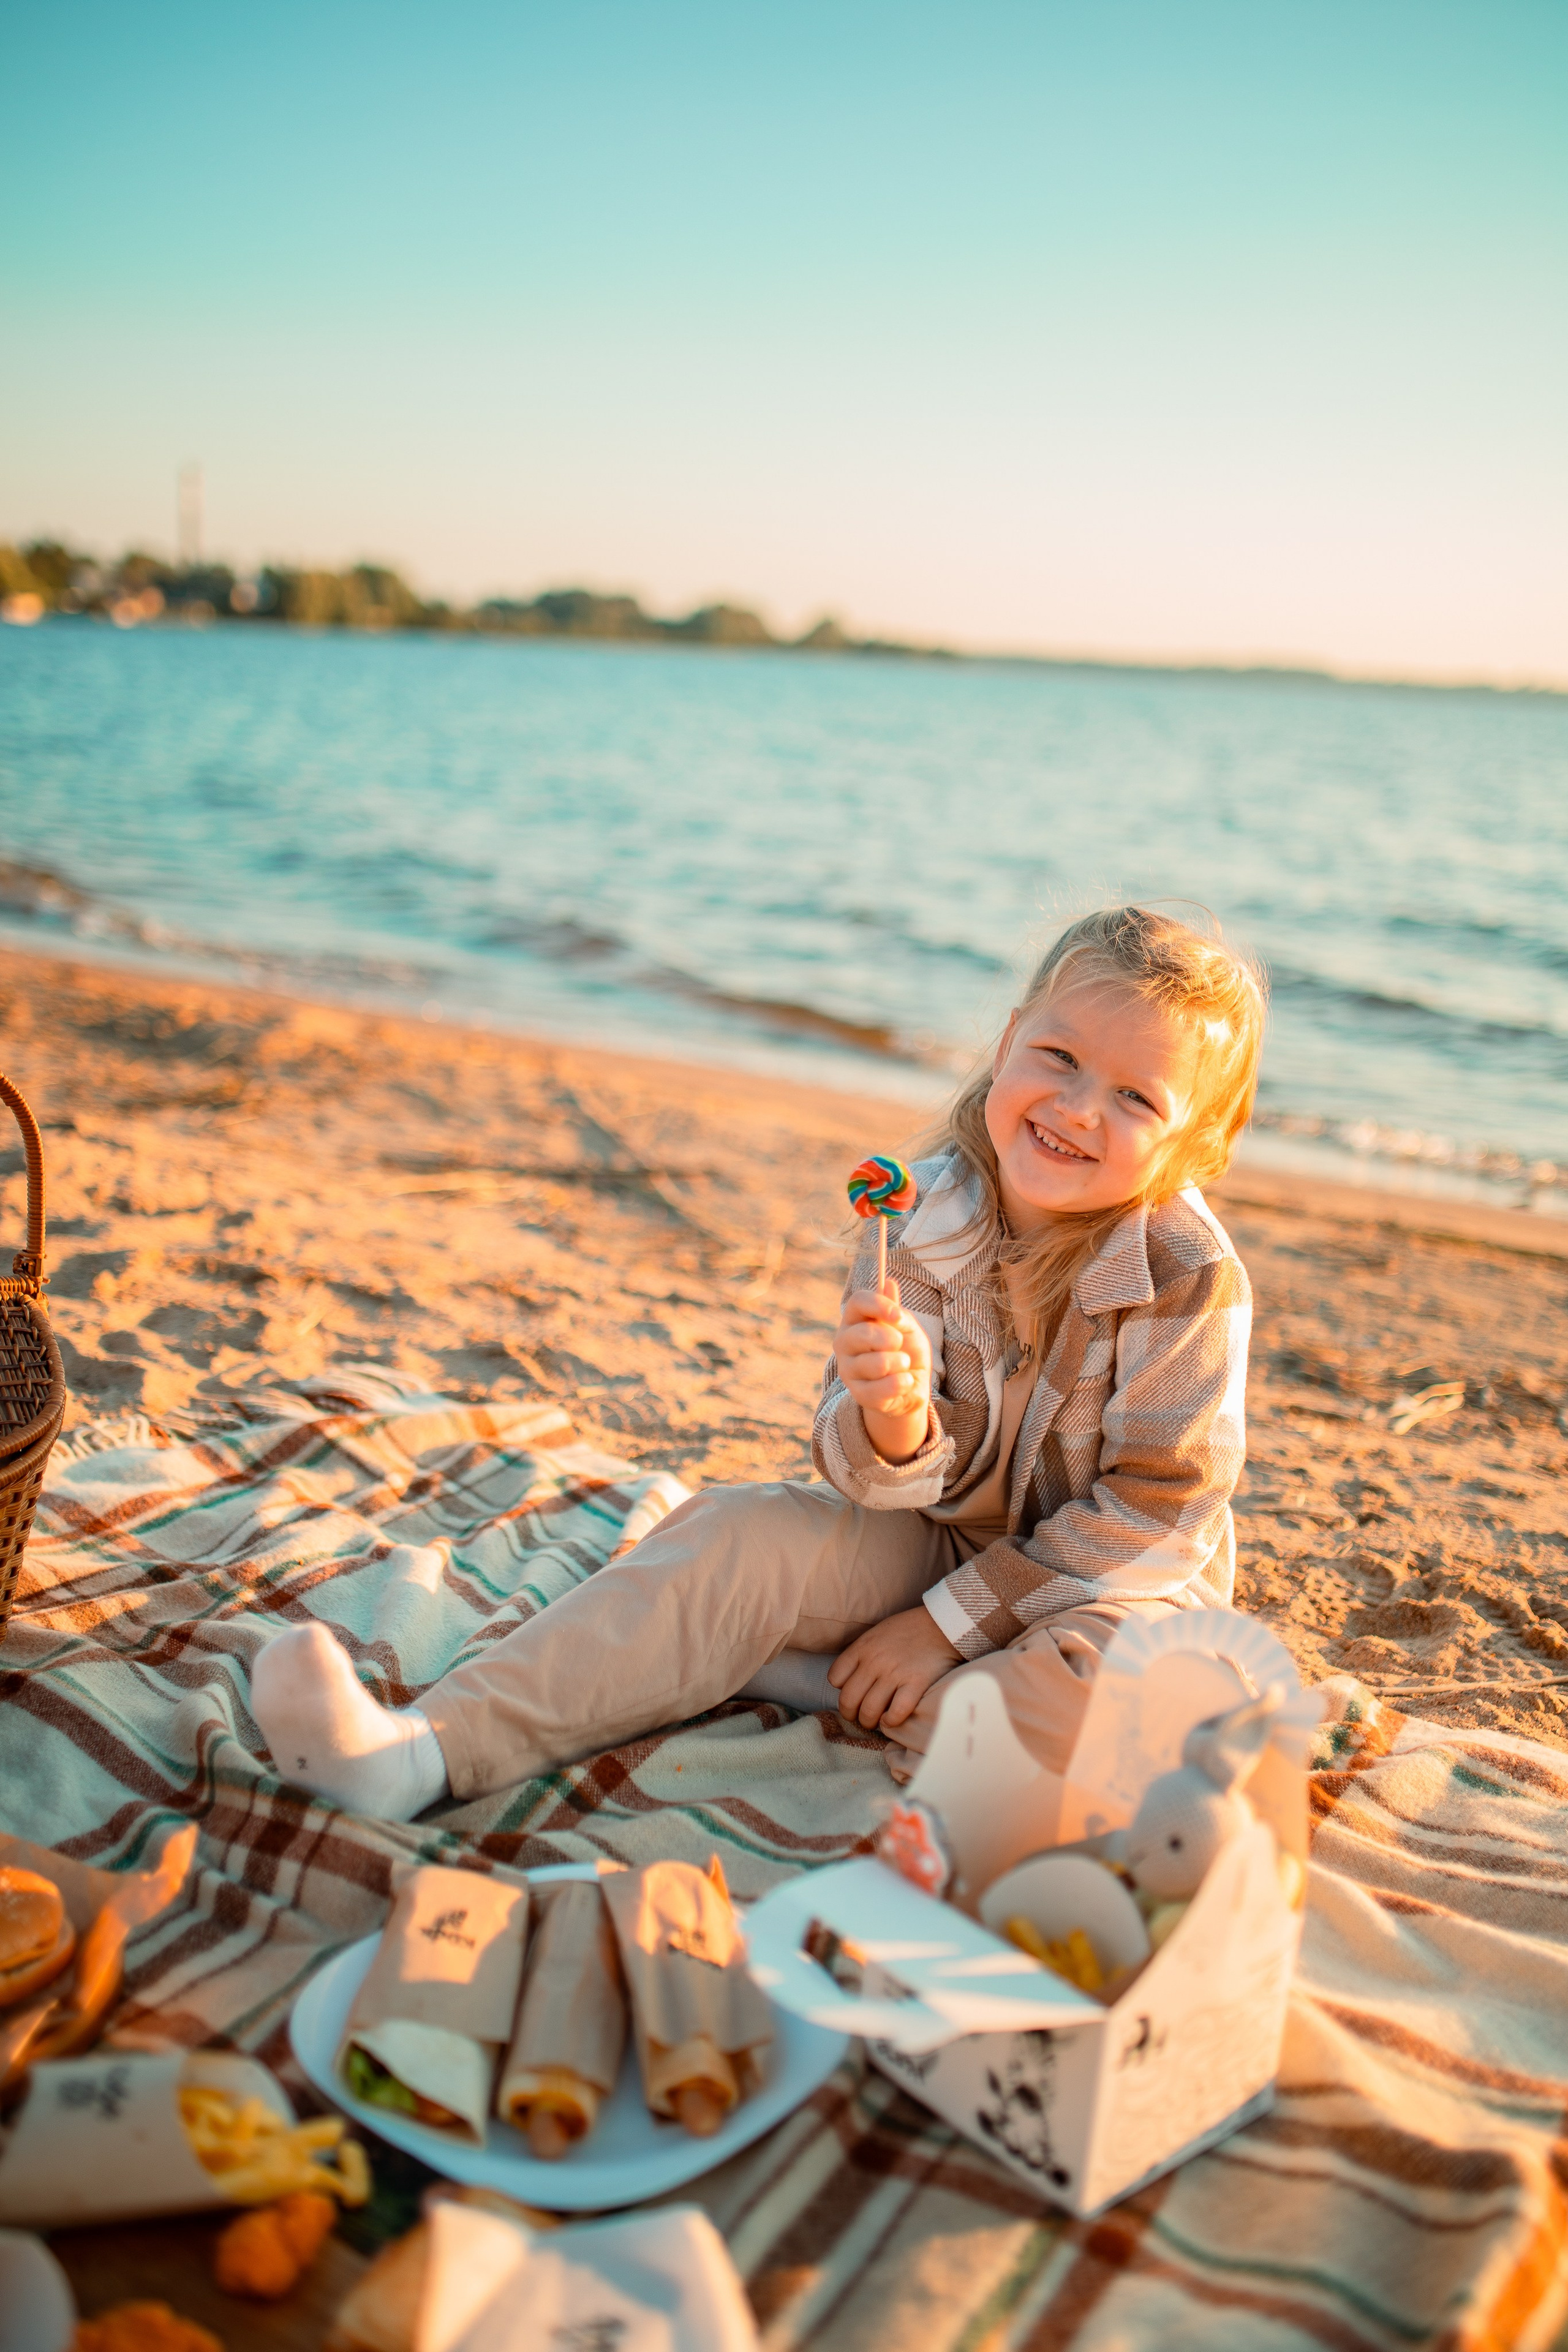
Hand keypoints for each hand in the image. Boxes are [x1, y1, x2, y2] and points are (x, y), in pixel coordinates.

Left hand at [829, 1604, 959, 1730]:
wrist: (943, 1624)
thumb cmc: (910, 1630)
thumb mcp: (878, 1633)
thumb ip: (863, 1653)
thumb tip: (851, 1678)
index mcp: (863, 1647)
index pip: (835, 1678)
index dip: (841, 1690)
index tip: (853, 1693)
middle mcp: (875, 1661)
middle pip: (848, 1700)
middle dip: (851, 1714)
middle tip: (860, 1716)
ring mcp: (895, 1673)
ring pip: (869, 1711)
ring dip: (869, 1721)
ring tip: (876, 1721)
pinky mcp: (916, 1684)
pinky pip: (895, 1713)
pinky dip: (890, 1721)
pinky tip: (892, 1719)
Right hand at [833, 1278, 932, 1463]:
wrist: (910, 1385)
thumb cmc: (906, 1350)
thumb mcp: (907, 1327)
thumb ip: (896, 1311)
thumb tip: (889, 1283)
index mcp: (854, 1319)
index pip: (857, 1301)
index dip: (879, 1305)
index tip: (898, 1317)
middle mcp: (844, 1342)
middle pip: (864, 1333)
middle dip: (893, 1339)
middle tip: (900, 1345)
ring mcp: (847, 1369)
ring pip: (878, 1363)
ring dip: (901, 1363)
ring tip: (903, 1365)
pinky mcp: (857, 1394)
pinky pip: (883, 1388)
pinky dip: (902, 1384)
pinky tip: (904, 1382)